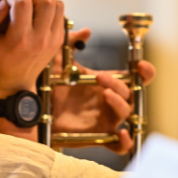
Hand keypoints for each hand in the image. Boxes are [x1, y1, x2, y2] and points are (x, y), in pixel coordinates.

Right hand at [0, 0, 64, 97]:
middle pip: (46, 1)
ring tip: (30, 10)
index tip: (6, 5)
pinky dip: (50, 11)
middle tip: (20, 5)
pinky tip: (36, 19)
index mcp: (20, 39)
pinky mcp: (58, 40)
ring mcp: (53, 40)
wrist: (13, 86)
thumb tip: (4, 3)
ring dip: (43, 2)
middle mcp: (40, 39)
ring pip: (58, 5)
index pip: (23, 3)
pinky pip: (61, 14)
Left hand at [50, 27, 155, 152]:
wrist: (34, 108)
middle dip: (119, 84)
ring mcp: (106, 120)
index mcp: (107, 83)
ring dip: (120, 104)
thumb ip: (69, 41)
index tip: (140, 64)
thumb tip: (86, 31)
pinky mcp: (98, 137)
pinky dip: (125, 142)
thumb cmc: (49, 84)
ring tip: (105, 94)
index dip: (144, 72)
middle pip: (130, 94)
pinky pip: (119, 146)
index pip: (135, 78)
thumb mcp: (57, 59)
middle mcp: (110, 101)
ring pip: (126, 115)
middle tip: (100, 77)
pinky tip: (121, 133)